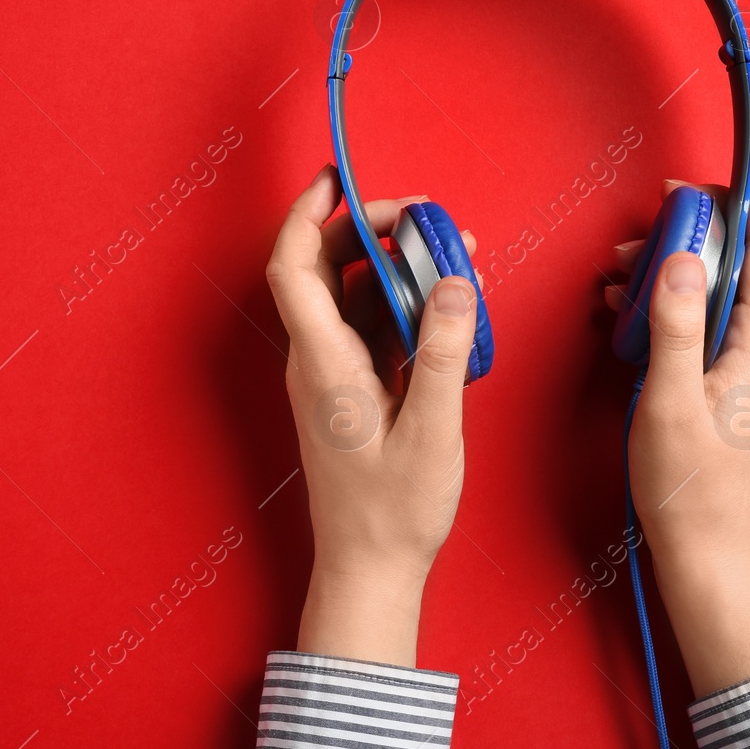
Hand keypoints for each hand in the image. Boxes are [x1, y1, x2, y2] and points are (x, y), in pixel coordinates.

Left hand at [266, 164, 479, 666]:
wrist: (371, 569)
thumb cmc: (393, 511)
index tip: (338, 179)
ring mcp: (334, 377)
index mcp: (324, 365)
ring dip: (393, 268)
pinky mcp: (353, 392)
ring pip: (353, 298)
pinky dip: (403, 306)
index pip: (294, 268)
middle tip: (421, 215)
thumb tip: (455, 282)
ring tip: (449, 252)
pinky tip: (447, 304)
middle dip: (366, 230)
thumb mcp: (431, 429)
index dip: (307, 215)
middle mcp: (318, 363)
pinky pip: (371, 330)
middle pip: (324, 271)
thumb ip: (442, 351)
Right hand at [604, 135, 749, 694]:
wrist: (708, 548)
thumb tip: (682, 258)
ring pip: (741, 284)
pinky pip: (726, 315)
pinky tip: (640, 304)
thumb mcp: (668, 399)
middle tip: (671, 202)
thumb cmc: (687, 484)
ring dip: (692, 260)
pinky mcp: (748, 381)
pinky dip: (689, 296)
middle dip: (718, 218)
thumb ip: (675, 324)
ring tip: (630, 263)